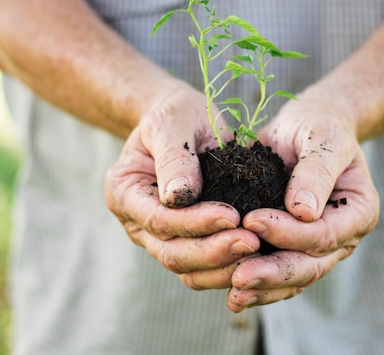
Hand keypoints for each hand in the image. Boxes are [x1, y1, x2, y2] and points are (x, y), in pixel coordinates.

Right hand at [105, 82, 259, 288]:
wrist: (184, 121)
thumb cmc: (176, 115)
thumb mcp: (173, 121)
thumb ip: (174, 156)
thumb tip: (179, 196)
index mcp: (124, 191)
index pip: (158, 219)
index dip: (194, 222)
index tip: (232, 215)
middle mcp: (137, 222)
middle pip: (171, 252)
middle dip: (213, 251)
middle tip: (252, 241)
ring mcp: (159, 237)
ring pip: (188, 268)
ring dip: (223, 266)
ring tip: (258, 251)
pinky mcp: (185, 243)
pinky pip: (204, 267)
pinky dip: (229, 267)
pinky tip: (258, 259)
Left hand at [226, 89, 378, 311]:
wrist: (307, 126)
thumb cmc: (318, 126)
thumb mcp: (322, 137)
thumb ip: (316, 171)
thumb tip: (304, 211)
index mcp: (358, 212)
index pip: (324, 234)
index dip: (289, 233)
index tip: (253, 220)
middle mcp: (342, 237)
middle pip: (310, 266)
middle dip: (274, 273)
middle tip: (239, 275)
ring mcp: (318, 248)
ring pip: (293, 279)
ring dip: (263, 288)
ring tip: (233, 294)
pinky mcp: (292, 248)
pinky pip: (277, 275)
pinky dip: (257, 287)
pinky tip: (232, 293)